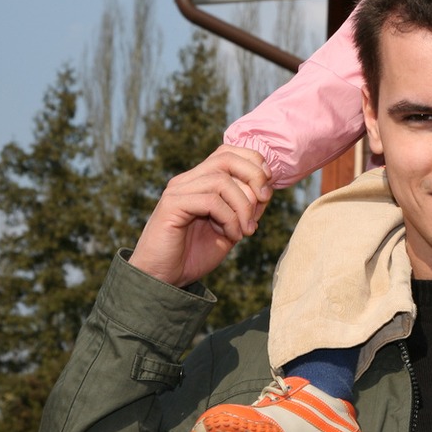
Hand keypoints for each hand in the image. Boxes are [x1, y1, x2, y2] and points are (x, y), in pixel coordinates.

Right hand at [129, 145, 271, 287]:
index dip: (253, 163)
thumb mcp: (230, 228)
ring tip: (245, 230)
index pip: (227, 153)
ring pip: (221, 180)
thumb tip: (266, 190)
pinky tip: (232, 236)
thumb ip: (246, 208)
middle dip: (254, 177)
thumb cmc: (195, 254)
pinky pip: (211, 201)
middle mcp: (187, 181)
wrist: (164, 279)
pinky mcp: (172, 205)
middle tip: (264, 202)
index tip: (267, 189)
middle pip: (226, 159)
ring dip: (243, 206)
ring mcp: (177, 191)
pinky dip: (230, 218)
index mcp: (199, 182)